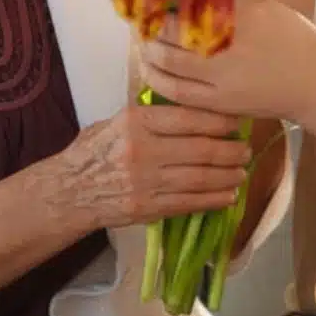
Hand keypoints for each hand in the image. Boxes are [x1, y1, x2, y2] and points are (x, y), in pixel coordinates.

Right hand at [53, 104, 249, 229]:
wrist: (70, 190)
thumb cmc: (94, 150)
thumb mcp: (117, 120)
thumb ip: (151, 115)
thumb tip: (193, 107)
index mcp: (136, 122)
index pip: (186, 118)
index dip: (217, 121)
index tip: (236, 122)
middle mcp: (143, 150)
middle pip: (199, 149)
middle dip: (229, 150)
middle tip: (246, 150)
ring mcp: (146, 182)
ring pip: (199, 178)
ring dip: (226, 176)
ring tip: (242, 172)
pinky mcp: (147, 208)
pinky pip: (188, 203)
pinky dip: (212, 200)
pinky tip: (227, 196)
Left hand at [140, 0, 315, 121]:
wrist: (315, 84)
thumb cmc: (293, 39)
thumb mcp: (265, 6)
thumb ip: (230, 0)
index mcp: (241, 14)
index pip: (188, 3)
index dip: (163, 1)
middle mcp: (227, 44)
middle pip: (170, 33)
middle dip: (148, 27)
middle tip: (139, 20)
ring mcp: (221, 76)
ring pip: (167, 63)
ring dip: (147, 51)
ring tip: (141, 43)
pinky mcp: (218, 102)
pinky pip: (176, 91)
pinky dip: (156, 79)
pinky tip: (149, 69)